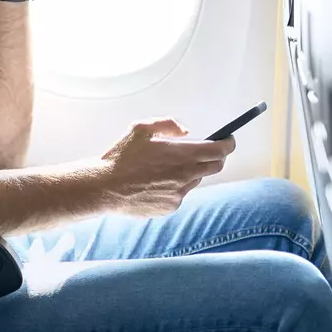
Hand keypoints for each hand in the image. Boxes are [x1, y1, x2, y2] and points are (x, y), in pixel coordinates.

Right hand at [99, 119, 234, 216]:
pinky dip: (174, 187)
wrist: (103, 187)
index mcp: (182, 154)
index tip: (227, 140)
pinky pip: (180, 194)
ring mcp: (179, 193)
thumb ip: (168, 125)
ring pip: (195, 180)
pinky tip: (153, 183)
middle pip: (215, 166)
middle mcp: (185, 175)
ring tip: (165, 168)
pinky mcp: (170, 207)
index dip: (228, 143)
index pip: (220, 149)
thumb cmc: (120, 157)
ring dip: (190, 172)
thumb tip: (185, 132)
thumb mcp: (140, 128)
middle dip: (216, 157)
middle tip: (206, 151)